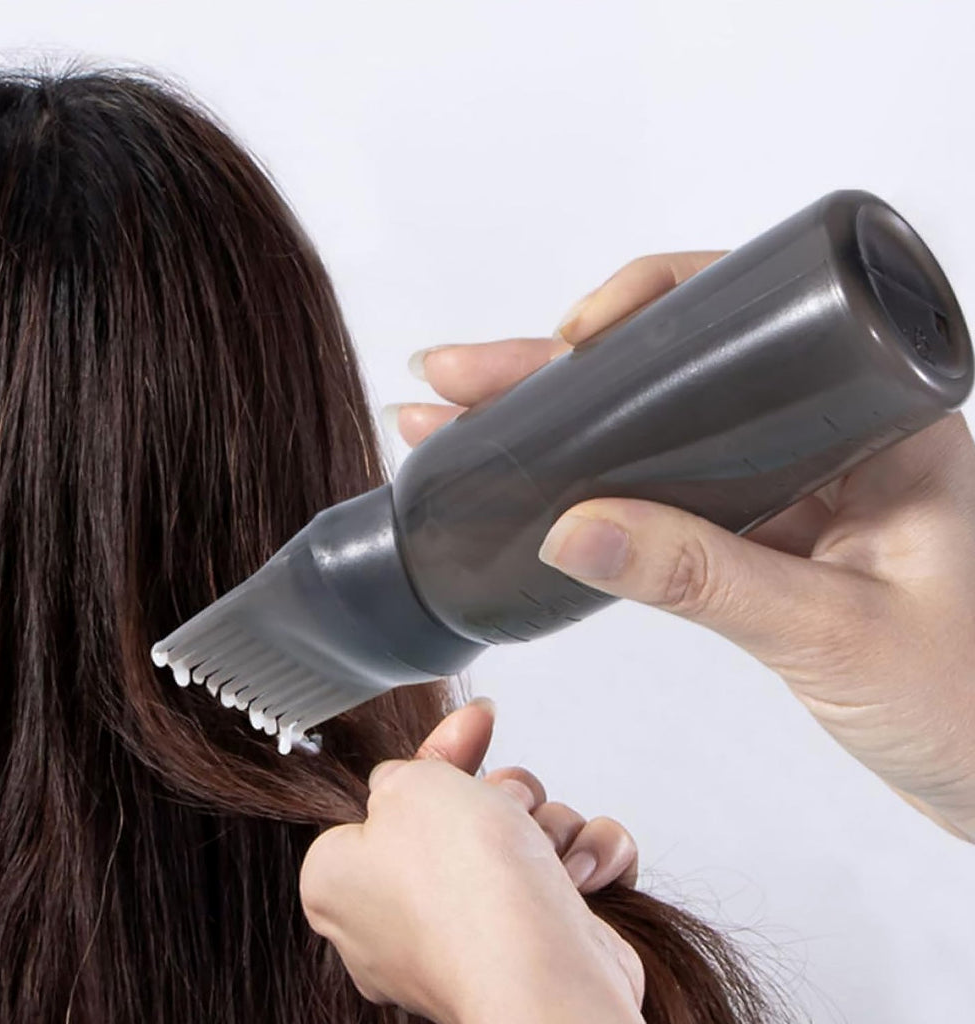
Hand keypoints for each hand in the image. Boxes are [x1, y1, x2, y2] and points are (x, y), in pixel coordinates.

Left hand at [300, 700, 644, 1023]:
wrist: (540, 971)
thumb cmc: (464, 888)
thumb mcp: (405, 785)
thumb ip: (403, 771)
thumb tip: (411, 786)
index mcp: (345, 884)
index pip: (390, 800)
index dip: (437, 759)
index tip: (473, 729)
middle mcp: (402, 919)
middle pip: (464, 814)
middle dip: (501, 795)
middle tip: (499, 807)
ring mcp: (474, 937)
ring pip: (524, 836)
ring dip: (549, 827)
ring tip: (544, 852)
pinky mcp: (538, 949)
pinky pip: (572, 872)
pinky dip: (588, 861)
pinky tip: (580, 877)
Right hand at [389, 253, 974, 842]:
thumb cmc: (972, 706)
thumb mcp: (832, 632)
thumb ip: (704, 580)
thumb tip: (569, 529)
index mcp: (880, 416)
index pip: (755, 317)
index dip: (651, 307)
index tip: (567, 336)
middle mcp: (829, 434)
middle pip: (676, 374)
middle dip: (556, 372)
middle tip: (459, 376)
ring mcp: (789, 487)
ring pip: (656, 434)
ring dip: (556, 427)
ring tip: (455, 421)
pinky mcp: (762, 539)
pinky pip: (664, 497)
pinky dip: (592, 491)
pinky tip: (526, 489)